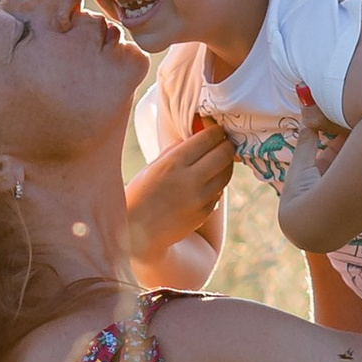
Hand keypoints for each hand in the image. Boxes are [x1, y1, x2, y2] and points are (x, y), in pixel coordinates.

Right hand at [129, 120, 235, 241]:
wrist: (135, 232)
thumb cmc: (139, 194)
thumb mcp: (152, 166)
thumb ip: (176, 150)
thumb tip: (197, 136)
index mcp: (173, 163)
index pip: (208, 139)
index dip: (216, 131)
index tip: (216, 129)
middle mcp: (189, 180)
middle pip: (224, 154)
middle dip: (226, 144)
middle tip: (223, 142)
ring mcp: (199, 200)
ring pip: (226, 174)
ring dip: (225, 164)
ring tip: (219, 160)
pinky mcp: (204, 214)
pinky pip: (218, 192)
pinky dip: (217, 184)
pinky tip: (208, 181)